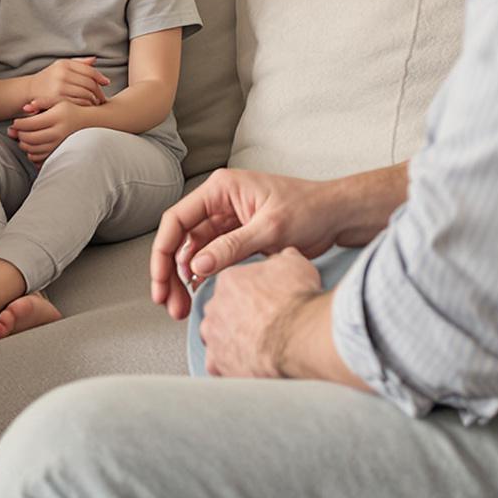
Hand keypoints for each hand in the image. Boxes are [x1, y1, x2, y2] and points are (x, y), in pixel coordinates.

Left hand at [9, 97, 88, 162]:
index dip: (18, 124)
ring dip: (24, 145)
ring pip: (32, 150)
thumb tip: (25, 108)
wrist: (89, 124)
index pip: (29, 124)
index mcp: (56, 117)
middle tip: (18, 131)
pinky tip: (32, 147)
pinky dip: (31, 154)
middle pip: (29, 138)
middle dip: (19, 135)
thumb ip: (41, 102)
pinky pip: (40, 158)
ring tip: (24, 138)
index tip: (16, 122)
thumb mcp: (58, 101)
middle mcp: (58, 132)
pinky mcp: (59, 154)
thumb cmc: (70, 111)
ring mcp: (59, 145)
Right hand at [26, 58, 109, 109]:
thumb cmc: (48, 78)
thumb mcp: (60, 66)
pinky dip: (85, 105)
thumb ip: (78, 63)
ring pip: (86, 94)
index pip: (89, 70)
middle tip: (102, 97)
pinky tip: (87, 107)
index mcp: (64, 64)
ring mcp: (59, 87)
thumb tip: (94, 60)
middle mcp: (62, 74)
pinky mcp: (57, 100)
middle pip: (89, 83)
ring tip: (96, 102)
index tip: (106, 83)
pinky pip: (78, 103)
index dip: (100, 77)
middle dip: (99, 91)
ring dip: (93, 100)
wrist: (29, 90)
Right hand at [150, 168, 348, 319]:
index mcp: (221, 190)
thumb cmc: (309, 209)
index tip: (160, 281)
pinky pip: (210, 258)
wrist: (336, 216)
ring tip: (182, 308)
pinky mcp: (236, 238)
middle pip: (181, 240)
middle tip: (169, 303)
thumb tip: (197, 267)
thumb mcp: (270, 229)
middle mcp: (218, 203)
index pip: (177, 220)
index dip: (163, 252)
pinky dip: (202, 278)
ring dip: (184, 280)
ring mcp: (226, 221)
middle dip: (171, 273)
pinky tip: (199, 295)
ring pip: (193, 253)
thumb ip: (232, 247)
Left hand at [197, 250, 324, 377]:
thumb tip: (284, 257)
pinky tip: (246, 364)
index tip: (262, 302)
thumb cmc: (296, 300)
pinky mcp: (218, 364)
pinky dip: (230, 366)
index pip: (232, 285)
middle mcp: (214, 307)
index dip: (250, 294)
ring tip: (254, 346)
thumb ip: (282, 259)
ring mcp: (214, 337)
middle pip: (222, 311)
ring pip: (217, 337)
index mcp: (228, 281)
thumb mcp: (295, 264)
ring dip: (231, 341)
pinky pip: (218, 365)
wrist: (299, 336)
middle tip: (260, 324)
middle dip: (238, 317)